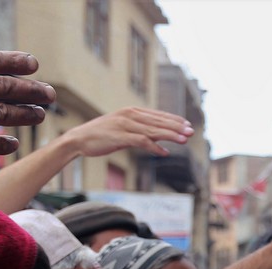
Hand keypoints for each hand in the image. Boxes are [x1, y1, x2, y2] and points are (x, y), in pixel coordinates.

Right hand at [60, 107, 192, 157]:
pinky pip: (141, 142)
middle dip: (177, 127)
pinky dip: (154, 147)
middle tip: (191, 132)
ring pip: (153, 130)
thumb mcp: (123, 128)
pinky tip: (164, 153)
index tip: (187, 125)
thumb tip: (157, 139)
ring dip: (170, 136)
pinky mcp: (120, 137)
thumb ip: (139, 130)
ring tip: (184, 140)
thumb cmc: (101, 135)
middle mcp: (130, 115)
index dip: (174, 120)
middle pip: (158, 122)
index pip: (158, 115)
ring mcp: (125, 125)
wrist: (79, 139)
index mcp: (131, 111)